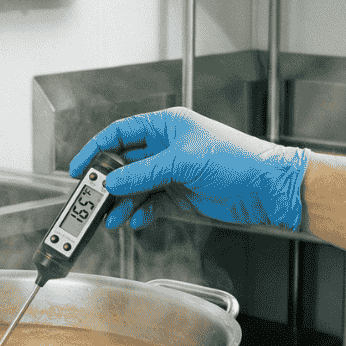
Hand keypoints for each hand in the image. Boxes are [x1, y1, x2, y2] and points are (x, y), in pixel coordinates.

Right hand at [69, 108, 309, 231]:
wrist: (267, 189)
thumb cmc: (237, 160)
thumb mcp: (183, 161)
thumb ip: (144, 173)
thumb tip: (112, 182)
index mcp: (167, 126)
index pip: (120, 133)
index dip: (96, 149)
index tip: (77, 167)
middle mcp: (167, 147)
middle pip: (124, 163)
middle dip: (107, 182)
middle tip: (91, 199)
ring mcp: (173, 173)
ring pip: (135, 187)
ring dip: (122, 203)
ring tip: (112, 218)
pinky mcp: (181, 195)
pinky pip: (150, 204)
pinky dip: (140, 212)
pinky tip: (135, 220)